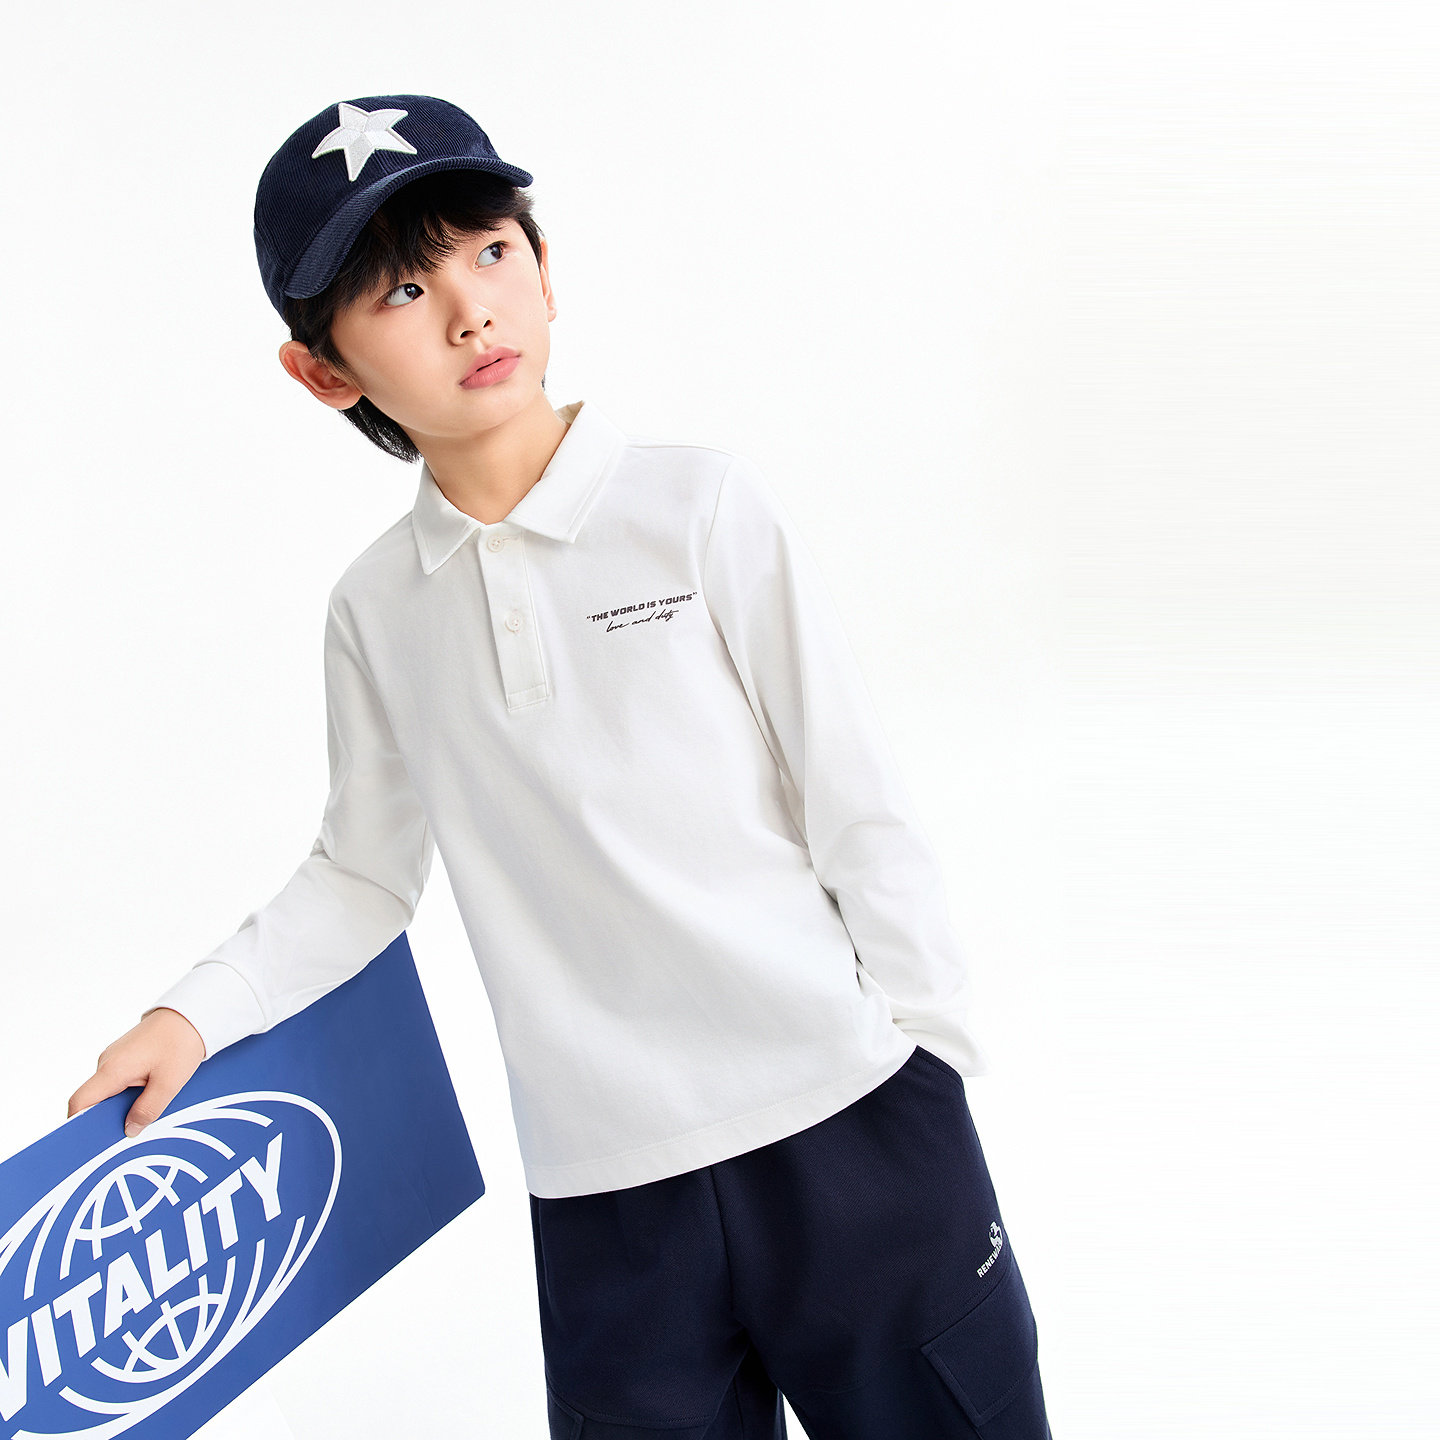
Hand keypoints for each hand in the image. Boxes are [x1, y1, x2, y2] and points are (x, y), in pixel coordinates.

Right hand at [67, 1007, 206, 1137]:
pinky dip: (130, 1092)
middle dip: (108, 1118)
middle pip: (95, 1099)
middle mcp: (107, 1062)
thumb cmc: (181, 1042)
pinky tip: (149, 1097)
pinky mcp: (126, 1056)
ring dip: (123, 1104)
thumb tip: (129, 1130)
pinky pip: (120, 1080)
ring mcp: (115, 1058)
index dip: (79, 1123)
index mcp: (112, 1069)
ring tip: (145, 1113)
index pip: (80, 1101)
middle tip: (127, 1133)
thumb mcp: (169, 1083)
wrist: (192, 1014)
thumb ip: (147, 1110)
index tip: (89, 1140)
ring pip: (109, 1091)